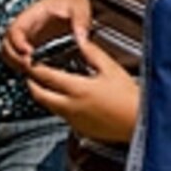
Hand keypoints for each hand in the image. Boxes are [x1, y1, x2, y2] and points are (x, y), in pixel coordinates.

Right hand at [2, 0, 93, 64]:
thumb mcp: (79, 5)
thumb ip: (81, 20)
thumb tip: (81, 37)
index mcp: (32, 15)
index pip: (14, 30)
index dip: (17, 43)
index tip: (29, 53)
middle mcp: (26, 28)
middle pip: (6, 45)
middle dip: (15, 58)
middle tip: (31, 67)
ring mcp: (28, 38)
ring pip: (10, 54)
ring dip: (17, 64)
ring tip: (35, 72)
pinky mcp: (34, 46)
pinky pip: (21, 58)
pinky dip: (25, 67)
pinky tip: (40, 73)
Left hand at [17, 32, 137, 143]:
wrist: (139, 123)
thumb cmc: (129, 97)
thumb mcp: (111, 68)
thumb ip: (92, 53)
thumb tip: (80, 41)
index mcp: (77, 89)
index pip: (46, 77)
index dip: (35, 68)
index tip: (31, 62)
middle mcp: (70, 107)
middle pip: (39, 95)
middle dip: (32, 84)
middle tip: (31, 74)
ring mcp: (74, 120)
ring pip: (49, 107)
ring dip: (44, 95)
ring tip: (47, 85)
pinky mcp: (81, 129)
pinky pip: (62, 116)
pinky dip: (58, 105)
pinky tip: (68, 99)